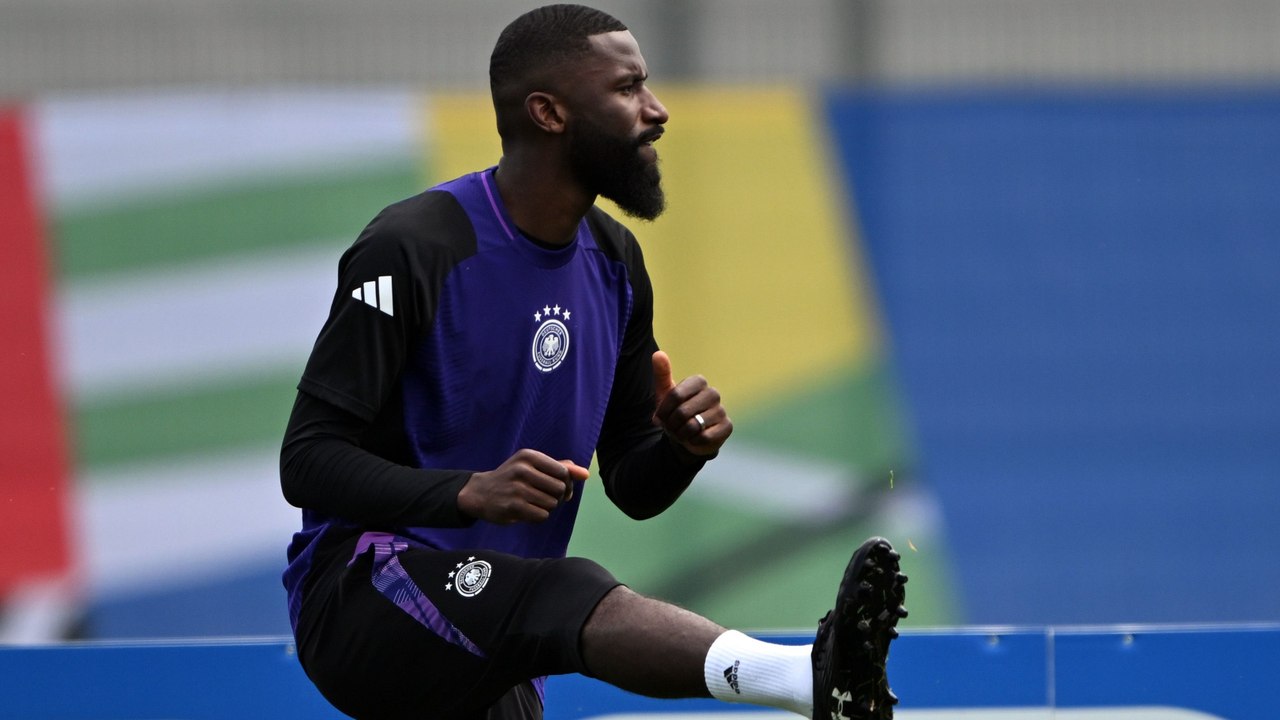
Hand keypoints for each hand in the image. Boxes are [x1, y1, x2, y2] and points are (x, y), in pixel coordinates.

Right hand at [457, 450, 589, 524]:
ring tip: (533, 503)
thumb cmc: (513, 478)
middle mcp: (522, 469)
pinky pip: (542, 515)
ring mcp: (516, 488)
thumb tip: (585, 474)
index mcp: (529, 456)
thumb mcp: (532, 466)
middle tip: (545, 498)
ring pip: (552, 503)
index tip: (560, 490)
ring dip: (547, 507)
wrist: (480, 493)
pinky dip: (539, 516)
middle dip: (557, 497)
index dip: (567, 484)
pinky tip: (527, 511)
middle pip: (560, 488)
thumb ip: (559, 468)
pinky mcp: (513, 506)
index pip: (563, 472)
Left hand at [651, 350, 731, 455]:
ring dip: (681, 435)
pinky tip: (694, 438)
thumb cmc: (675, 412)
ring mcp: (721, 410)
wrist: (688, 436)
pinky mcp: (727, 427)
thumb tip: (658, 354)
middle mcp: (713, 393)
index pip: (675, 396)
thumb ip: (662, 374)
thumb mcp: (665, 394)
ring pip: (692, 426)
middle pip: (682, 412)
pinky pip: (703, 437)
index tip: (661, 416)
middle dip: (671, 425)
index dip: (663, 411)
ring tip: (682, 433)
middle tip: (672, 427)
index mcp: (698, 381)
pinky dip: (693, 441)